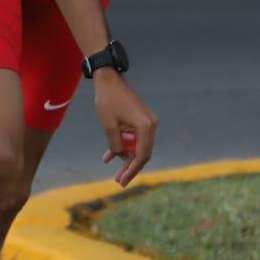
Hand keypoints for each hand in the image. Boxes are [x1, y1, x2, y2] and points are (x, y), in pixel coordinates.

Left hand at [95, 71, 157, 186]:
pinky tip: (109, 157)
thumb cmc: (108, 100)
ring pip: (137, 146)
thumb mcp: (109, 126)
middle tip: (119, 181)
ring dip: (126, 158)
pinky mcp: (139, 118)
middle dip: (130, 167)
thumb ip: (116, 145)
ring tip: (115, 172)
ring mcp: (146, 121)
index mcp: (146, 127)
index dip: (132, 170)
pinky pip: (133, 137)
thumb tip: (122, 157)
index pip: (142, 155)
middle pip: (142, 153)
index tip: (123, 181)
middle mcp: (151, 124)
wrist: (108, 78)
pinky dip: (123, 145)